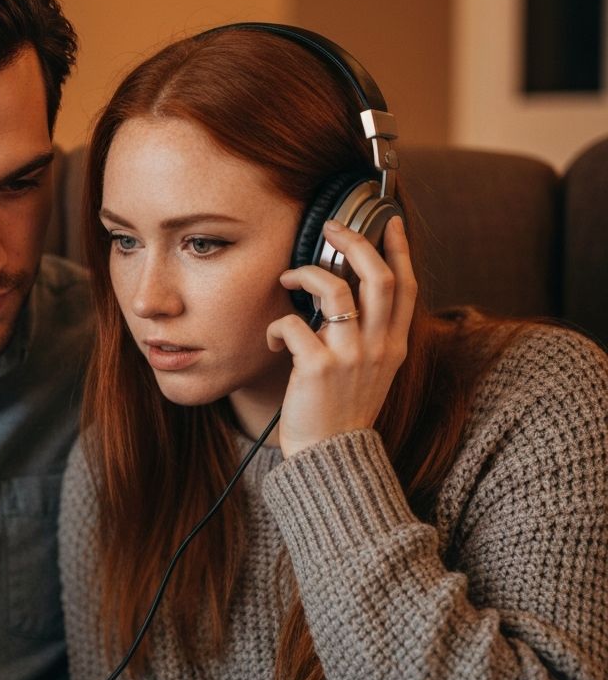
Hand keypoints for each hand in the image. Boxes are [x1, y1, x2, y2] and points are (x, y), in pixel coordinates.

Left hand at [266, 216, 416, 457]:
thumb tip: (346, 298)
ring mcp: (349, 356)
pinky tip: (273, 339)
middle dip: (354, 241)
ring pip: (335, 290)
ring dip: (305, 274)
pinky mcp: (317, 367)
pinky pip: (293, 324)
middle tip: (331, 228)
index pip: (405, 286)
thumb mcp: (371, 372)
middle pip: (377, 276)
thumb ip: (367, 336)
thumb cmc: (342, 412)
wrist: (331, 457)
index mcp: (393, 346)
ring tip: (287, 279)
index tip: (388, 222)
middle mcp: (377, 347)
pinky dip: (276, 325)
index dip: (398, 248)